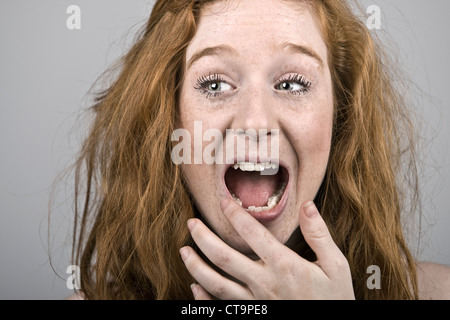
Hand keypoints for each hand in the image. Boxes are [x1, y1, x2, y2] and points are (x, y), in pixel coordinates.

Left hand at [179, 199, 354, 299]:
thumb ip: (319, 235)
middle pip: (225, 258)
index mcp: (284, 265)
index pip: (252, 233)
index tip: (223, 202)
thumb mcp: (336, 266)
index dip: (235, 215)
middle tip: (191, 223)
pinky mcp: (254, 316)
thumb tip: (306, 206)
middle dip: (204, 238)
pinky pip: (223, 308)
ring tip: (183, 251)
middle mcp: (265, 283)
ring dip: (197, 267)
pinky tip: (194, 287)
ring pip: (217, 284)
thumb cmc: (335, 299)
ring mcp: (257, 302)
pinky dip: (205, 299)